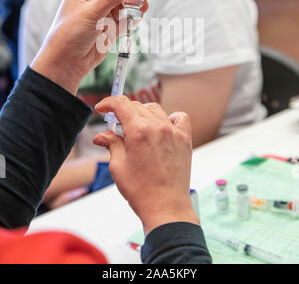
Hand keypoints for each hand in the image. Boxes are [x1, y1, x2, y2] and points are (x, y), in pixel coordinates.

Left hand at [31, 0, 149, 94]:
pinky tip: (139, 16)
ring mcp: (102, 16)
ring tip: (145, 5)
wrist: (66, 62)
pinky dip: (132, 17)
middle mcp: (93, 2)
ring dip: (135, 5)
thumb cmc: (69, 34)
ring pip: (123, 6)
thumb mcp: (90, 13)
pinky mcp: (109, 30)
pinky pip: (124, 20)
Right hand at [93, 97, 199, 235]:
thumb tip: (101, 136)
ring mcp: (173, 132)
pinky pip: (180, 117)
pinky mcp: (185, 139)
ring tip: (136, 127)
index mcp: (138, 131)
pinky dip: (170, 117)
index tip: (102, 108)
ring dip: (142, 113)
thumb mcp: (118, 166)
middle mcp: (157, 127)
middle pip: (137, 106)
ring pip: (155, 109)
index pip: (121, 104)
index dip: (108, 103)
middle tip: (115, 124)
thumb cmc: (141, 190)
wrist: (166, 207)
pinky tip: (162, 126)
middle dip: (122, 111)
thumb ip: (111, 145)